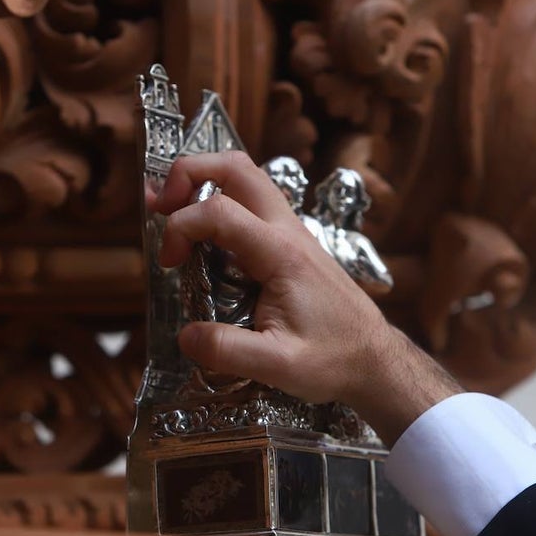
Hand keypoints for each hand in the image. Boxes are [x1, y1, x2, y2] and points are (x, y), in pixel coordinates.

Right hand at [154, 151, 461, 444]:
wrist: (374, 359)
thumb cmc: (333, 360)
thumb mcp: (279, 368)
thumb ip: (228, 352)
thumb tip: (184, 336)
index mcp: (282, 254)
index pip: (219, 211)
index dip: (181, 227)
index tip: (169, 264)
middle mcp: (287, 231)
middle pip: (236, 167)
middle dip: (188, 173)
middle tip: (160, 206)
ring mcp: (291, 232)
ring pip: (246, 177)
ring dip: (204, 182)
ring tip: (171, 210)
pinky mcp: (290, 244)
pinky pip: (252, 203)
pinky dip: (220, 202)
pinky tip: (202, 234)